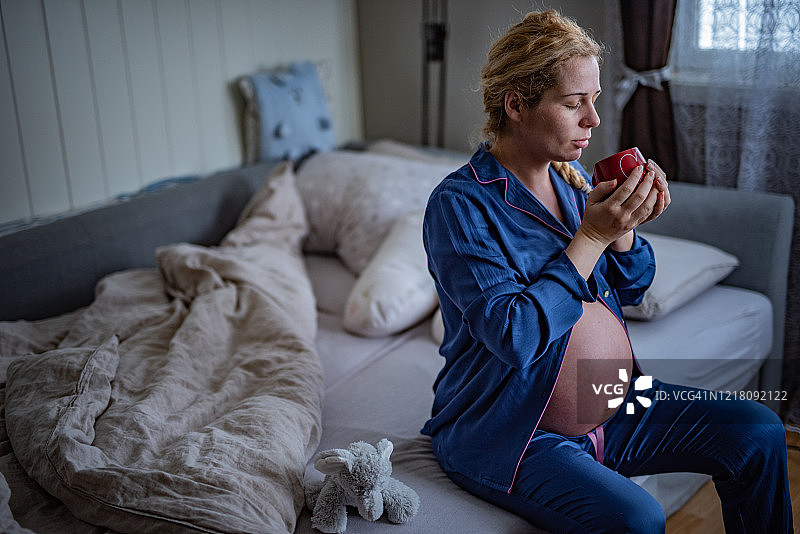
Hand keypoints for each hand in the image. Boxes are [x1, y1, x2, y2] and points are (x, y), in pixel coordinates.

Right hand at [565, 160, 669, 278]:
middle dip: (648, 182)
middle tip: (650, 173)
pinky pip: (649, 214)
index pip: (626, 190)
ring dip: (654, 192)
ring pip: (647, 206)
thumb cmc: (592, 216)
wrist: (595, 237)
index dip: (634, 177)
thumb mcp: (590, 200)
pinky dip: (655, 203)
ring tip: (656, 182)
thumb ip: (601, 188)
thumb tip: (615, 180)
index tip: (639, 168)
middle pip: (640, 197)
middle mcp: (621, 215)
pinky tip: (657, 194)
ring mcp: (629, 221)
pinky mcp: (634, 224)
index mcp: (609, 207)